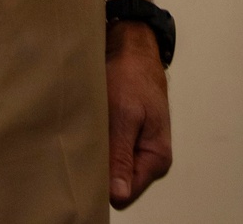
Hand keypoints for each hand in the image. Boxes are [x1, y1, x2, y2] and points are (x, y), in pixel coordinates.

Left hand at [105, 19, 172, 207]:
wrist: (131, 46)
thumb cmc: (132, 74)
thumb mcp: (125, 114)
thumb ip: (121, 155)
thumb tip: (119, 195)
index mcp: (156, 157)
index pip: (127, 192)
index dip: (105, 182)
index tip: (89, 164)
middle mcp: (149, 156)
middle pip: (118, 181)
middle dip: (100, 167)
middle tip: (87, 143)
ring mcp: (137, 145)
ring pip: (110, 165)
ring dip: (97, 151)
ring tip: (89, 131)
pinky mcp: (126, 134)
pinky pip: (108, 149)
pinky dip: (97, 140)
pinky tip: (90, 127)